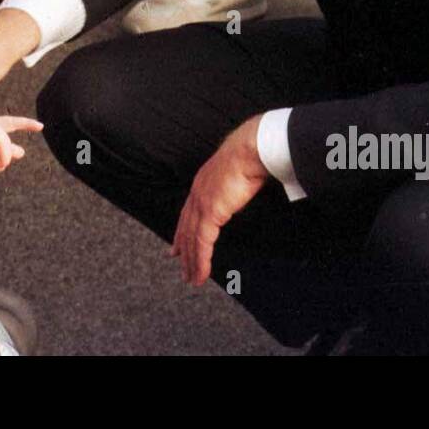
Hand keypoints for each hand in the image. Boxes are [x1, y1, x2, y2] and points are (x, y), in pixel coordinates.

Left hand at [171, 116, 268, 285]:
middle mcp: (198, 193)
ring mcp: (202, 203)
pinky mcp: (210, 212)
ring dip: (192, 262)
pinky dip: (201, 261)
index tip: (177, 245)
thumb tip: (245, 185)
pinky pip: (202, 243)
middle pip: (186, 228)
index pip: (188, 212)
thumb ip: (236, 183)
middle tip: (182, 266)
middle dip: (184, 249)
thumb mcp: (238, 172)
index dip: (182, 231)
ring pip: (192, 240)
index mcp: (203, 183)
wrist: (251, 149)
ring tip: (193, 278)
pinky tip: (202, 274)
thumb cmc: (251, 155)